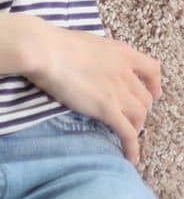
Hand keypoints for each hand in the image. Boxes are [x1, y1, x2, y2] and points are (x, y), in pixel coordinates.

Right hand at [23, 19, 162, 163]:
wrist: (43, 50)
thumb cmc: (54, 42)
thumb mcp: (87, 42)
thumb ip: (99, 55)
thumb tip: (93, 64)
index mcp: (121, 53)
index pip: (152, 69)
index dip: (154, 84)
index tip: (152, 93)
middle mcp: (125, 72)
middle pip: (145, 98)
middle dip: (139, 109)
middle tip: (127, 116)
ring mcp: (118, 92)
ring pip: (140, 116)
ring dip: (135, 127)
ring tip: (125, 134)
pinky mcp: (107, 109)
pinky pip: (128, 133)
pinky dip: (132, 147)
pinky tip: (130, 157)